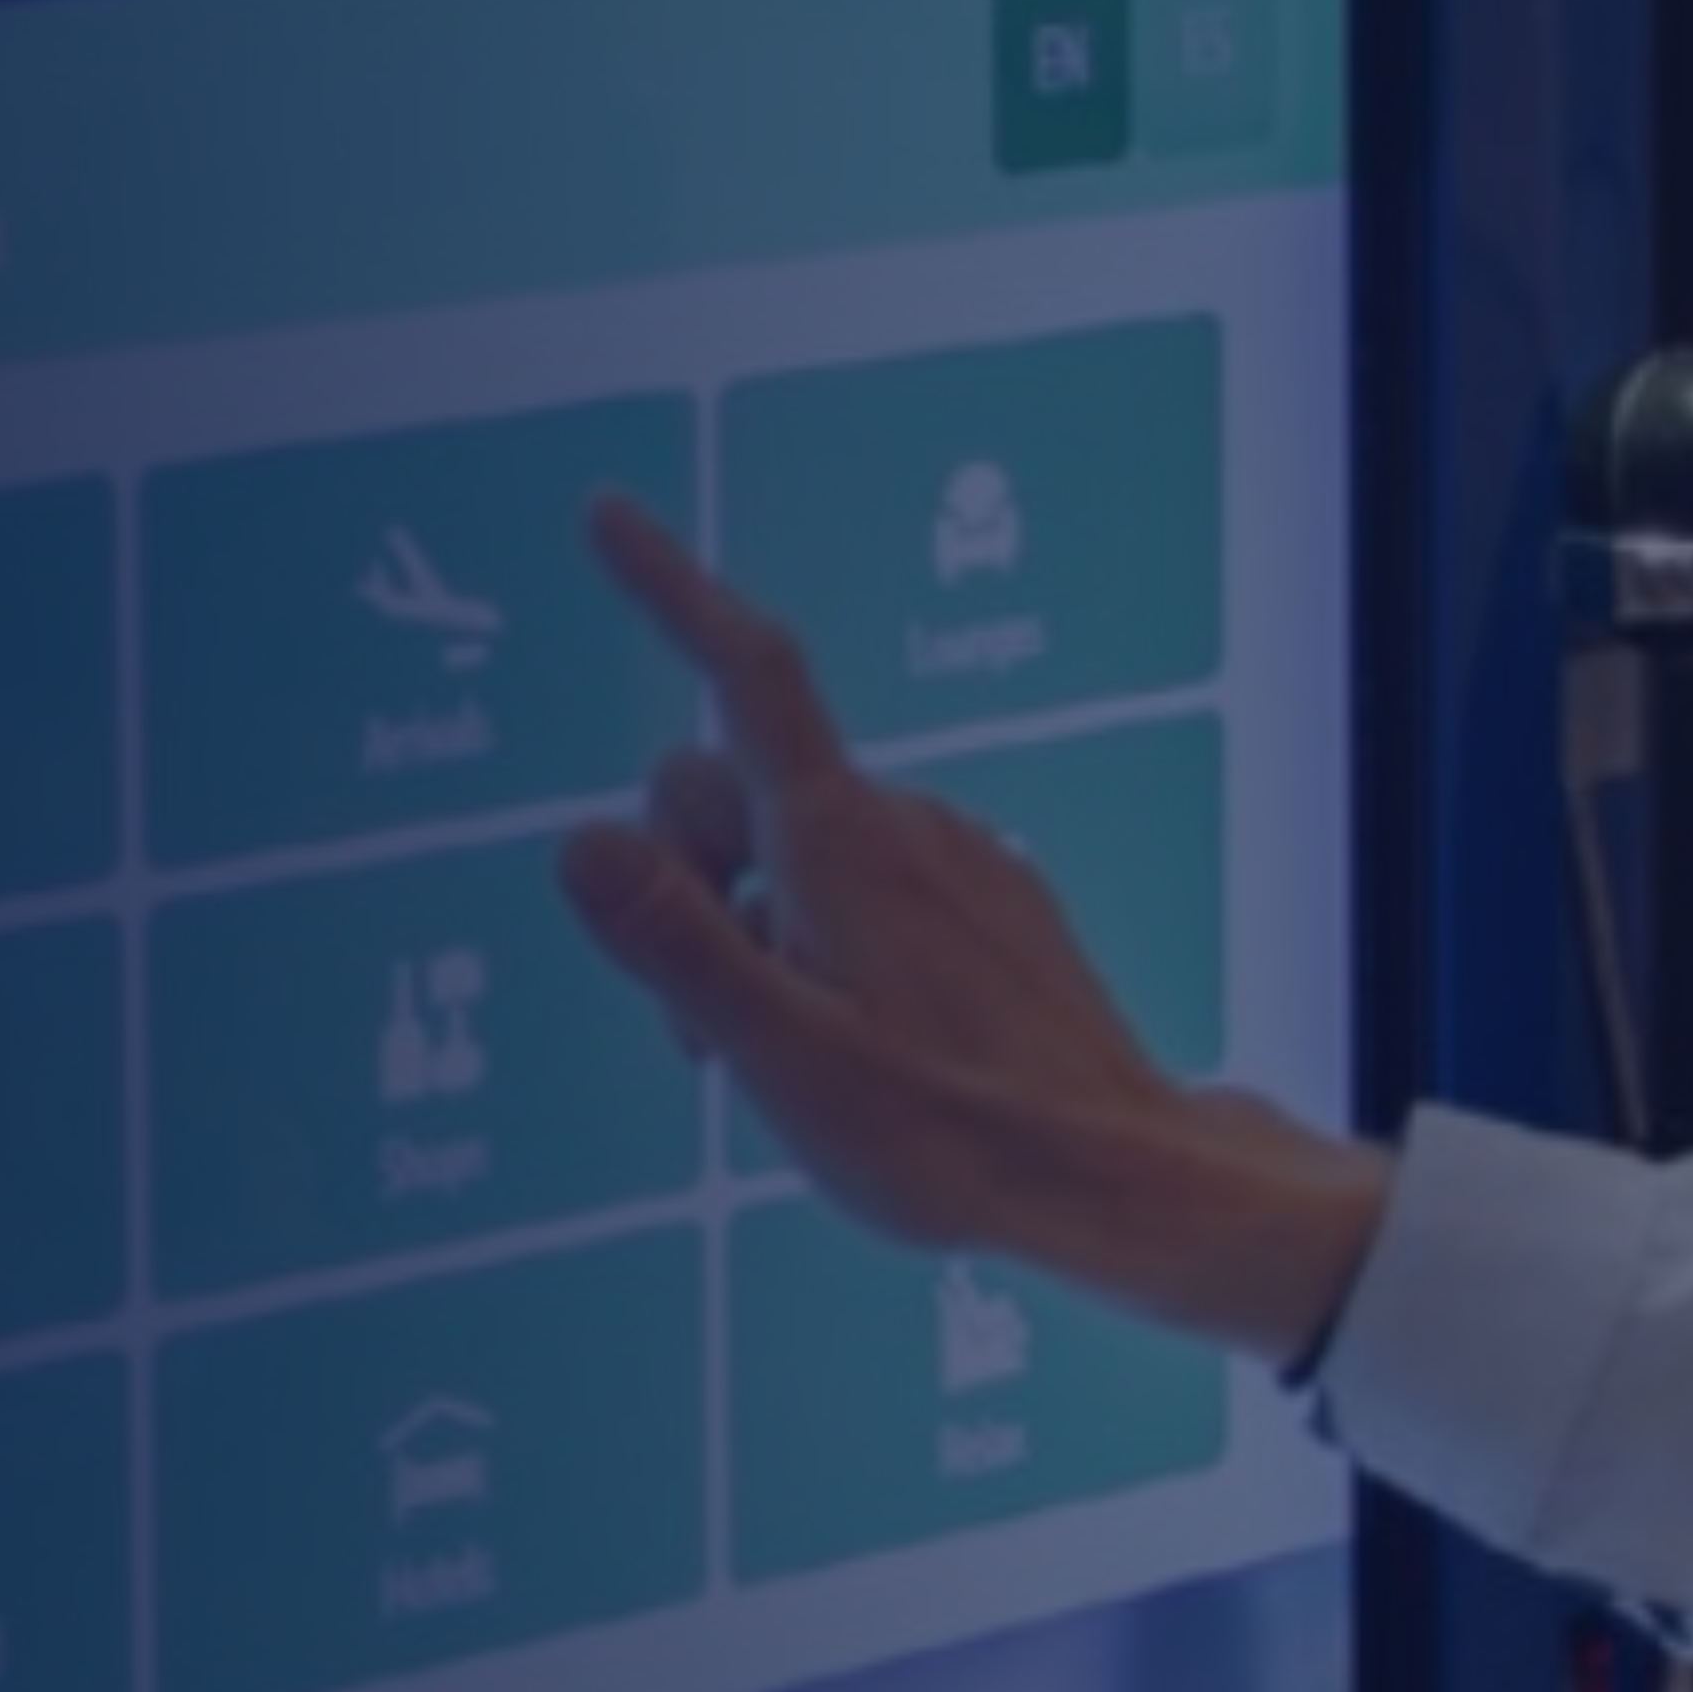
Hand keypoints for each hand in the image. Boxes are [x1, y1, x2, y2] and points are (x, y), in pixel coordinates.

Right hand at [548, 489, 1387, 1363]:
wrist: (1117, 1178)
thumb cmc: (951, 1133)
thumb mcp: (779, 1054)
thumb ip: (674, 944)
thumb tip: (575, 838)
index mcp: (843, 838)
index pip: (745, 671)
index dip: (671, 585)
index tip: (608, 514)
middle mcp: (904, 823)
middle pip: (731, 789)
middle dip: (685, 881)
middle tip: (709, 1034)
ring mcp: (955, 861)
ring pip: (794, 856)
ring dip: (754, 934)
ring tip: (798, 1063)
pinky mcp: (989, 908)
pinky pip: (866, 892)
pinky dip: (824, 949)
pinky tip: (864, 1048)